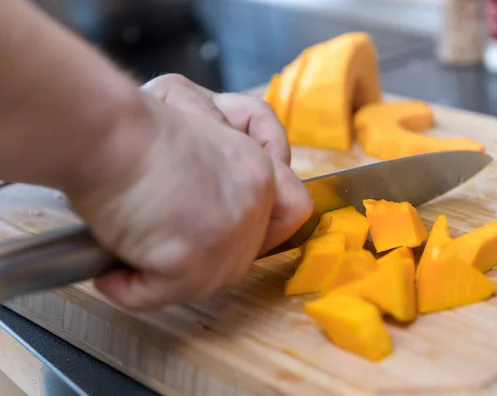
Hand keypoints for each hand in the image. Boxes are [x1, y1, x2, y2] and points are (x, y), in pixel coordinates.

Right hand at [67, 74, 312, 309]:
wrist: (103, 128)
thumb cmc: (133, 121)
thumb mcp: (199, 123)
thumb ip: (220, 158)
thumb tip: (207, 201)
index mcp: (258, 167)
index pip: (293, 209)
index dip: (265, 225)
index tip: (224, 227)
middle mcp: (254, 200)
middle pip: (247, 254)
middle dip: (207, 255)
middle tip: (165, 246)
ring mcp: (229, 230)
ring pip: (211, 280)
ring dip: (171, 278)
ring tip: (133, 256)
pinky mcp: (194, 258)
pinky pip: (163, 293)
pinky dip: (132, 288)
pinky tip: (112, 272)